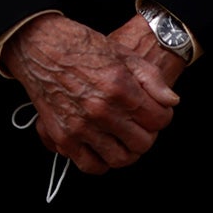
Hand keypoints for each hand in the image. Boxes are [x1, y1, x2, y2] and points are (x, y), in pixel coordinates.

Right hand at [2, 14, 178, 174]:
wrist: (42, 46)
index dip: (163, 116)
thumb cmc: (83, 47)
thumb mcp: (124, 53)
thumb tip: (171, 101)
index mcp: (120, 87)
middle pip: (143, 143)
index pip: (159, 120)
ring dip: (128, 151)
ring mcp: (81, 126)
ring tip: (125, 138)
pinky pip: (90, 165)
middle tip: (141, 125)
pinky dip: (102, 162)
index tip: (156, 112)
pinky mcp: (63, 136)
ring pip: (120, 159)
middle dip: (148, 134)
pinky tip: (105, 148)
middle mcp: (102, 110)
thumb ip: (152, 79)